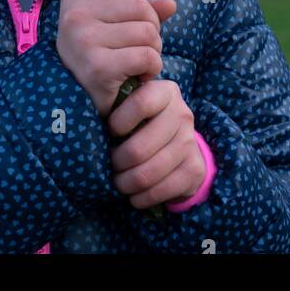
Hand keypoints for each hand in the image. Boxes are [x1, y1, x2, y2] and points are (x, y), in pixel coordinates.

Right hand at [56, 0, 176, 118]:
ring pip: (148, 32)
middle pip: (142, 5)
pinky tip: (137, 75)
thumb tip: (170, 4)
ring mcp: (85, 39)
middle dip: (152, 28)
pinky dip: (151, 68)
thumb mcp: (112, 21)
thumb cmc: (97, 53)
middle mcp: (77, 12)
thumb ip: (141, 8)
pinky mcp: (98, 66)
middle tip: (139, 46)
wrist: (76, 99)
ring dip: (153, 51)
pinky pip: (146, 56)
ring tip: (137, 62)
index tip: (134, 4)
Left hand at [107, 77, 205, 209]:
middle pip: (139, 148)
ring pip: (148, 173)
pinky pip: (162, 190)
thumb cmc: (145, 121)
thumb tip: (95, 115)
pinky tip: (134, 196)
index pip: (141, 102)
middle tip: (111, 165)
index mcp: (166, 92)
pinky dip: (142, 198)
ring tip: (119, 182)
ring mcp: (190, 142)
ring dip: (127, 183)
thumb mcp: (135, 104)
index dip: (119, 121)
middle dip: (118, 162)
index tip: (110, 131)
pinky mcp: (194, 168)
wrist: (179, 144)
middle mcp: (182, 114)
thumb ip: (120, 103)